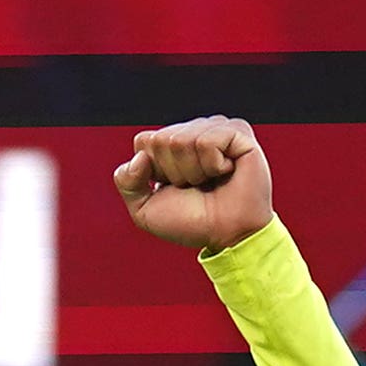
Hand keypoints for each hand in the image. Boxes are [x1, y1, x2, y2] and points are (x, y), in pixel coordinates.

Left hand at [114, 115, 274, 255]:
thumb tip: (140, 156)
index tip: (173, 187)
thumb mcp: (144, 210)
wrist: (226, 237)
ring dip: (193, 171)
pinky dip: (212, 165)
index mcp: (171, 143)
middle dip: (173, 172)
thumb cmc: (191, 222)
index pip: (144, 141)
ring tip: (211, 181)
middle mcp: (193, 131)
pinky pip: (207, 141)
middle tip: (195, 186)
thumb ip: (126, 181)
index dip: (154, 172)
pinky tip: (226, 172)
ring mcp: (216, 128)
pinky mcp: (239, 131)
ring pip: (182, 140)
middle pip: (161, 139)